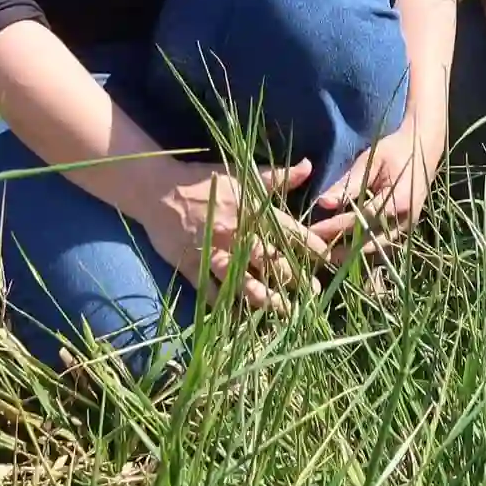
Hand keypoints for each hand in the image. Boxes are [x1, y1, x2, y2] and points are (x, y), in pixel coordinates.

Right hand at [135, 160, 328, 311]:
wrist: (158, 191)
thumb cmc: (203, 181)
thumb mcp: (240, 174)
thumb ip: (274, 177)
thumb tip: (308, 167)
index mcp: (250, 210)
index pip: (288, 230)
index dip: (309, 245)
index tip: (327, 257)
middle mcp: (236, 234)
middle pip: (270, 260)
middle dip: (294, 277)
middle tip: (313, 292)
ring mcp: (214, 253)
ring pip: (244, 281)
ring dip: (267, 298)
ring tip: (287, 311)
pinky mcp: (194, 267)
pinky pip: (212, 292)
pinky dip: (227, 306)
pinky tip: (242, 319)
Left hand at [307, 112, 443, 263]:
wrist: (424, 148)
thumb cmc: (395, 150)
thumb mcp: (370, 161)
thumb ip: (348, 184)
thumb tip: (322, 203)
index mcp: (398, 201)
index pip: (360, 221)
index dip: (335, 228)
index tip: (312, 231)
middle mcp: (405, 220)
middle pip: (369, 243)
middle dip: (340, 248)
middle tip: (315, 249)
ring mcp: (408, 228)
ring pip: (377, 250)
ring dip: (351, 253)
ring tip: (326, 253)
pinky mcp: (406, 230)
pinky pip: (384, 247)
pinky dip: (365, 250)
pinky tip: (345, 249)